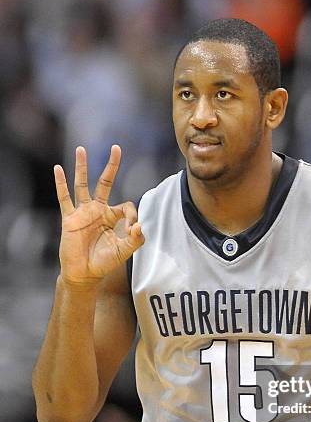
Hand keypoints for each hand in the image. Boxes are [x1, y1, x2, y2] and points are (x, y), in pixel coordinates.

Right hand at [54, 145, 143, 286]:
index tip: (133, 229)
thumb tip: (141, 225)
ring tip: (81, 149)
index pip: (126, 206)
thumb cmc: (104, 263)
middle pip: (105, 182)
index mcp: (112, 217)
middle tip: (117, 148)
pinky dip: (61, 184)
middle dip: (111, 166)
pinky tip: (58, 169)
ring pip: (82, 185)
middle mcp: (98, 211)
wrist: (84, 274)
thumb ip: (135, 240)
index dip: (132, 215)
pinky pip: (65, 198)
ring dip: (82, 167)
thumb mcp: (124, 252)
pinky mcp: (70, 218)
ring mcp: (83, 213)